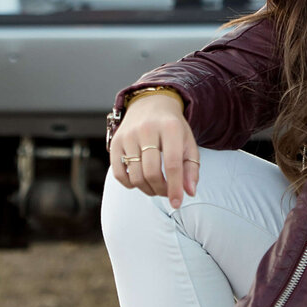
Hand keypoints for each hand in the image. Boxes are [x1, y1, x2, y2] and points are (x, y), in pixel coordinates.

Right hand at [109, 94, 200, 208]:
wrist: (151, 103)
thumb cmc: (172, 127)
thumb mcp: (188, 143)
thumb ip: (191, 168)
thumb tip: (189, 192)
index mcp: (170, 128)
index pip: (172, 164)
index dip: (175, 187)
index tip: (178, 202)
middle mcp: (147, 129)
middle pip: (151, 172)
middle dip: (161, 190)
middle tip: (167, 192)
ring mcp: (128, 135)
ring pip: (135, 176)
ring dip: (147, 189)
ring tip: (156, 187)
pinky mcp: (115, 142)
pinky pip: (119, 173)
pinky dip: (130, 184)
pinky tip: (140, 180)